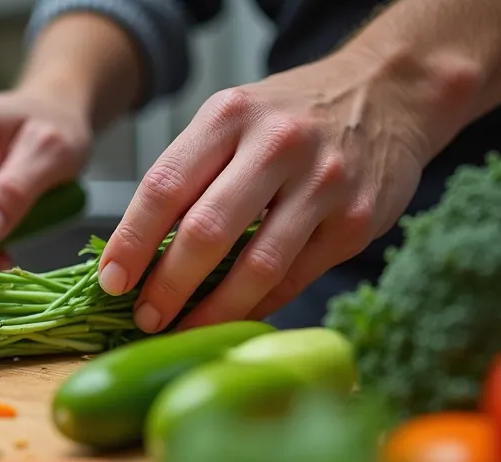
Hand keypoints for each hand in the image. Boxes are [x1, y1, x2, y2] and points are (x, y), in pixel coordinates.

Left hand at [97, 50, 461, 332]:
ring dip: (213, 310)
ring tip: (183, 330)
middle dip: (168, 285)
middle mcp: (278, 144)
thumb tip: (137, 254)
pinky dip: (258, 305)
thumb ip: (190, 174)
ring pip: (257, 265)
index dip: (132, 241)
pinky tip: (233, 318)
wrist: (388, 93)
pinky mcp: (356, 221)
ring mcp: (323, 183)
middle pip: (207, 230)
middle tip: (145, 317)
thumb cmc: (291, 116)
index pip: (165, 186)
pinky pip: (295, 277)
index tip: (112, 282)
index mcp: (230, 115)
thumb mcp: (233, 119)